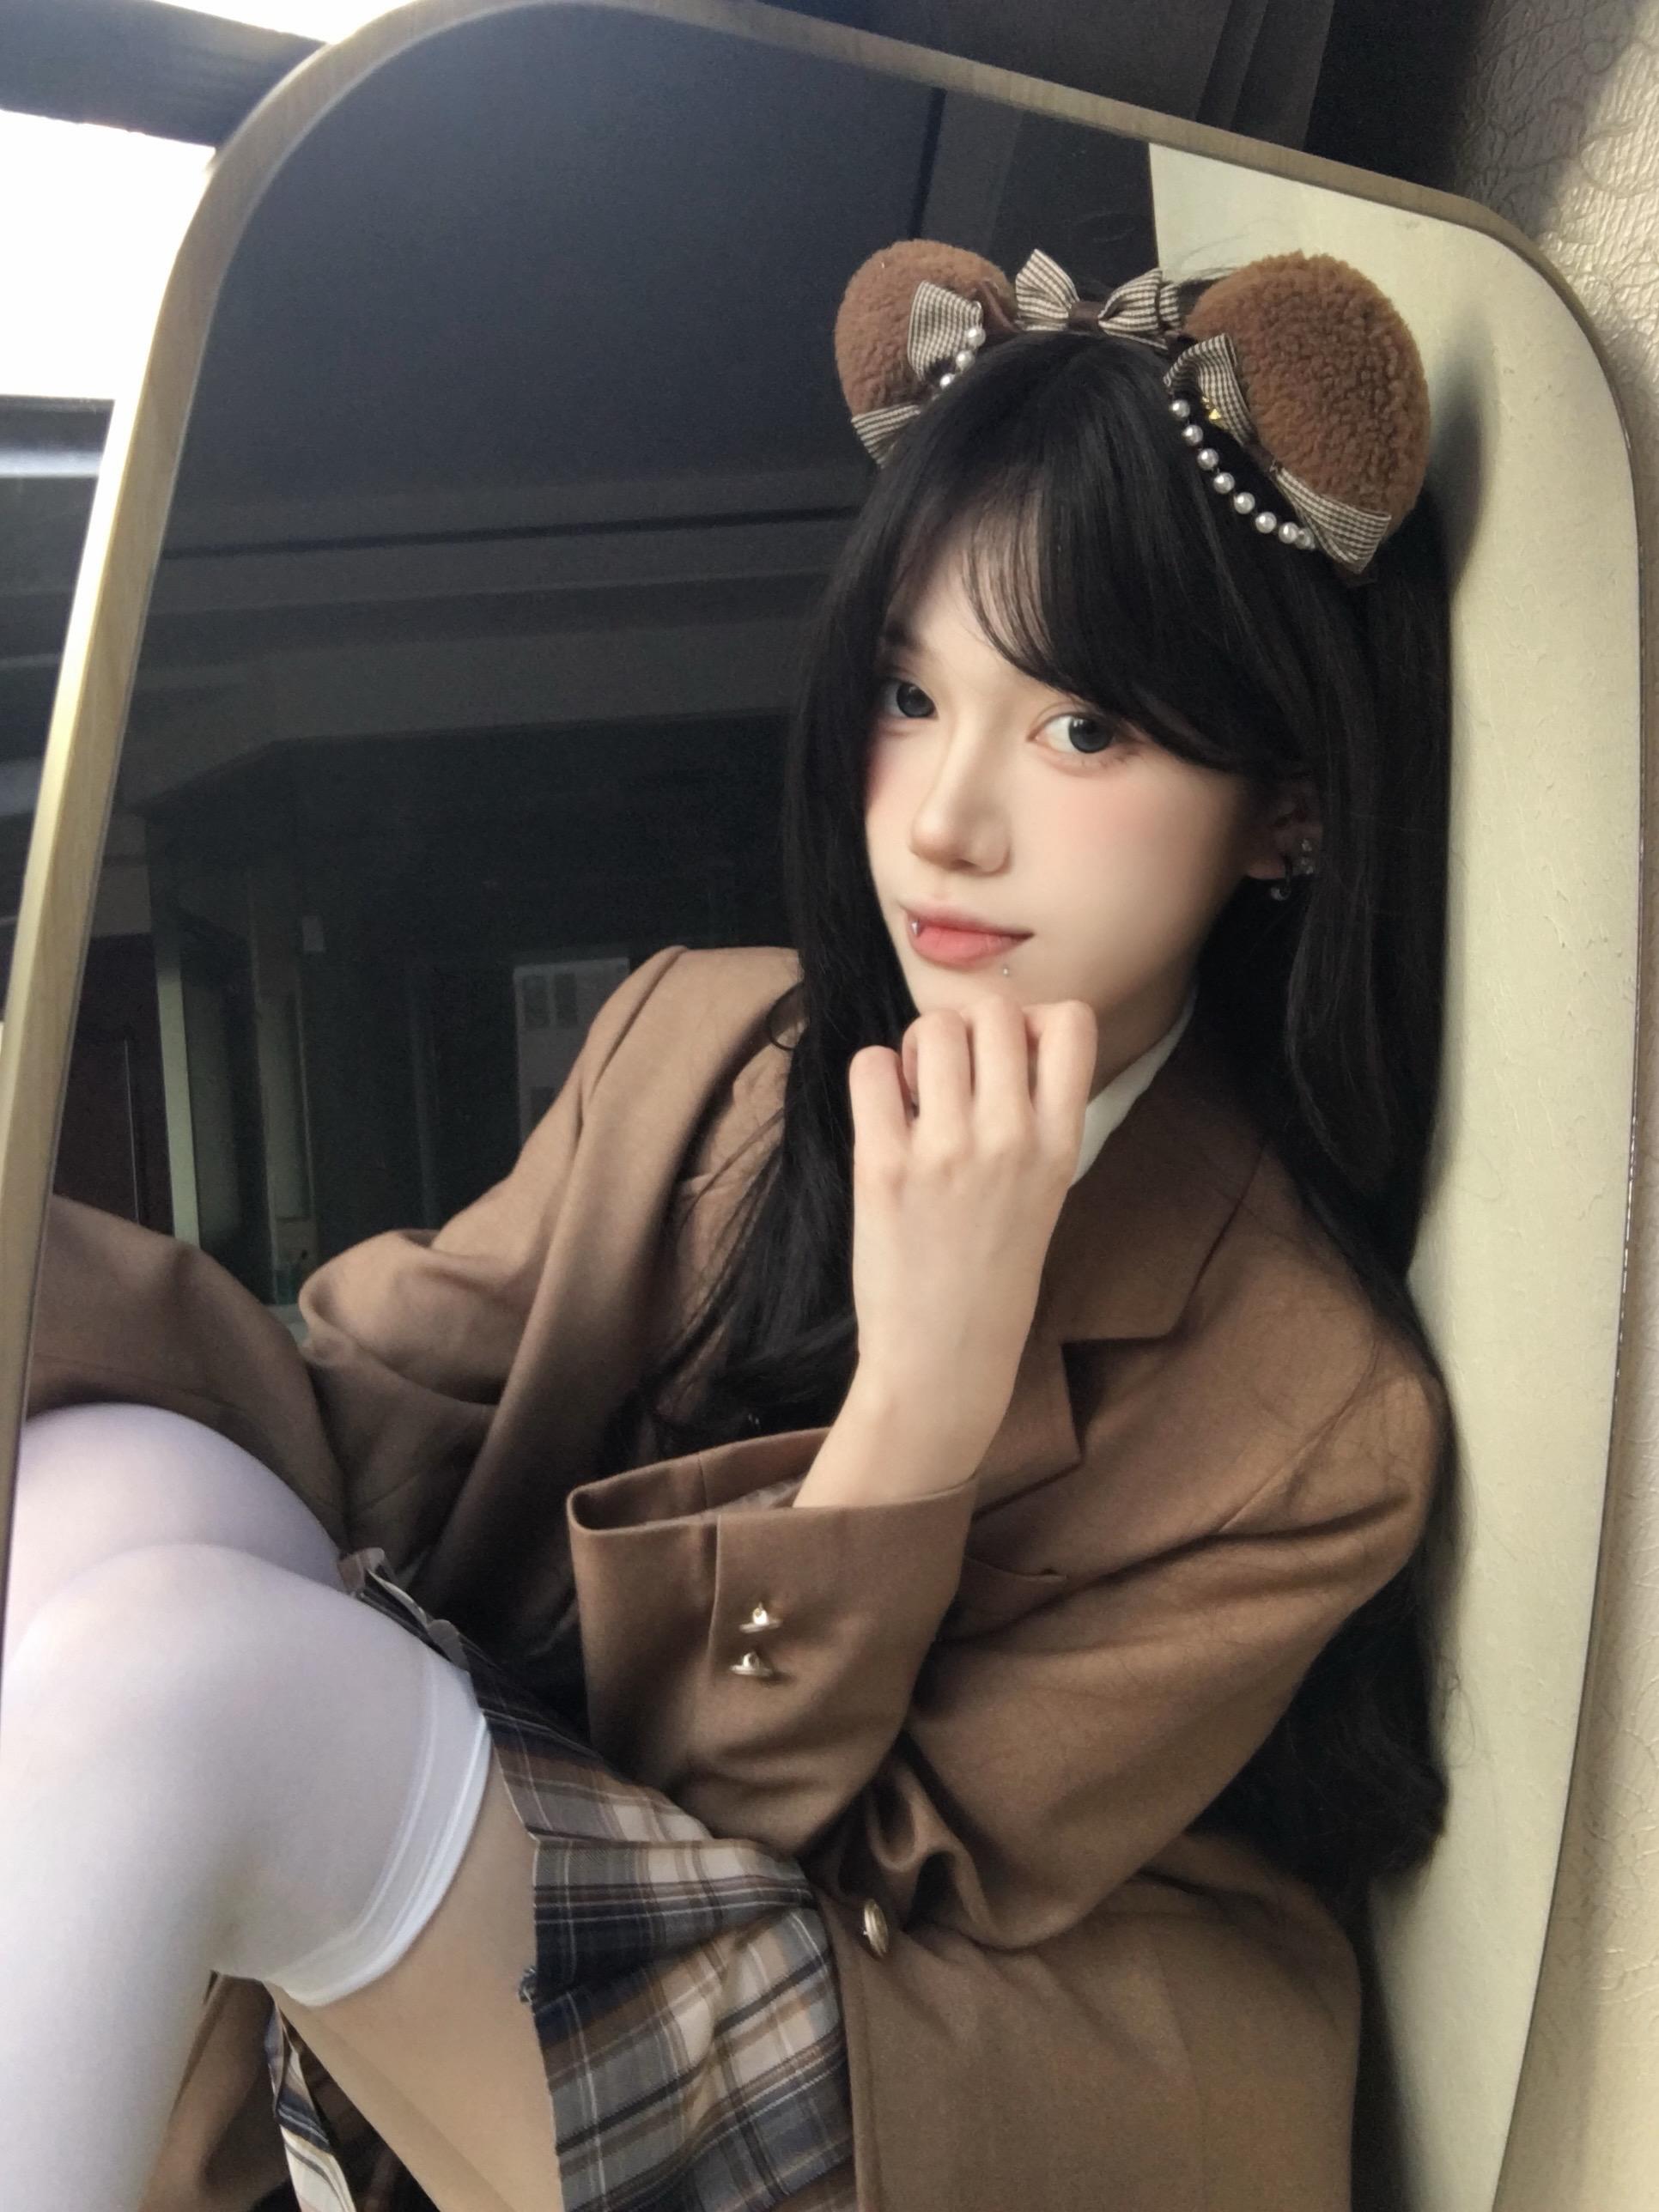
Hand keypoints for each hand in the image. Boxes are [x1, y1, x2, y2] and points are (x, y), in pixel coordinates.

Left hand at [844, 993, 1096, 1459]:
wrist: (944, 1359)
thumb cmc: (991, 1274)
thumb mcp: (1044, 1191)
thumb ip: (1032, 1116)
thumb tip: (996, 1037)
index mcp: (1062, 1144)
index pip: (1073, 1022)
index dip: (1034, 1022)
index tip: (1009, 1060)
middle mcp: (1012, 1139)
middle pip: (994, 1010)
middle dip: (966, 1031)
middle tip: (952, 1084)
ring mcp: (947, 1152)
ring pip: (932, 1027)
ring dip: (918, 1052)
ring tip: (918, 1103)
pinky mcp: (884, 1167)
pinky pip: (872, 1066)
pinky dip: (874, 1080)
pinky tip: (886, 1122)